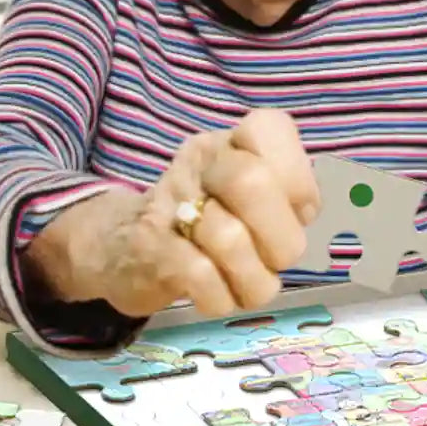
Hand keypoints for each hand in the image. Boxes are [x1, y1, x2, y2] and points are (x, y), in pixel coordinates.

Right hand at [60, 108, 319, 317]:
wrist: (122, 245)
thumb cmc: (205, 219)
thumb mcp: (246, 195)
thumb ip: (283, 193)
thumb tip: (304, 211)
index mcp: (231, 142)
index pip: (270, 128)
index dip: (298, 179)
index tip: (298, 211)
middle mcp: (200, 161)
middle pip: (252, 183)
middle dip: (281, 238)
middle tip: (278, 259)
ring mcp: (171, 202)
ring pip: (229, 239)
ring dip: (254, 279)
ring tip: (250, 284)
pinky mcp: (150, 248)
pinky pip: (201, 276)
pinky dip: (222, 297)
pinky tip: (219, 295)